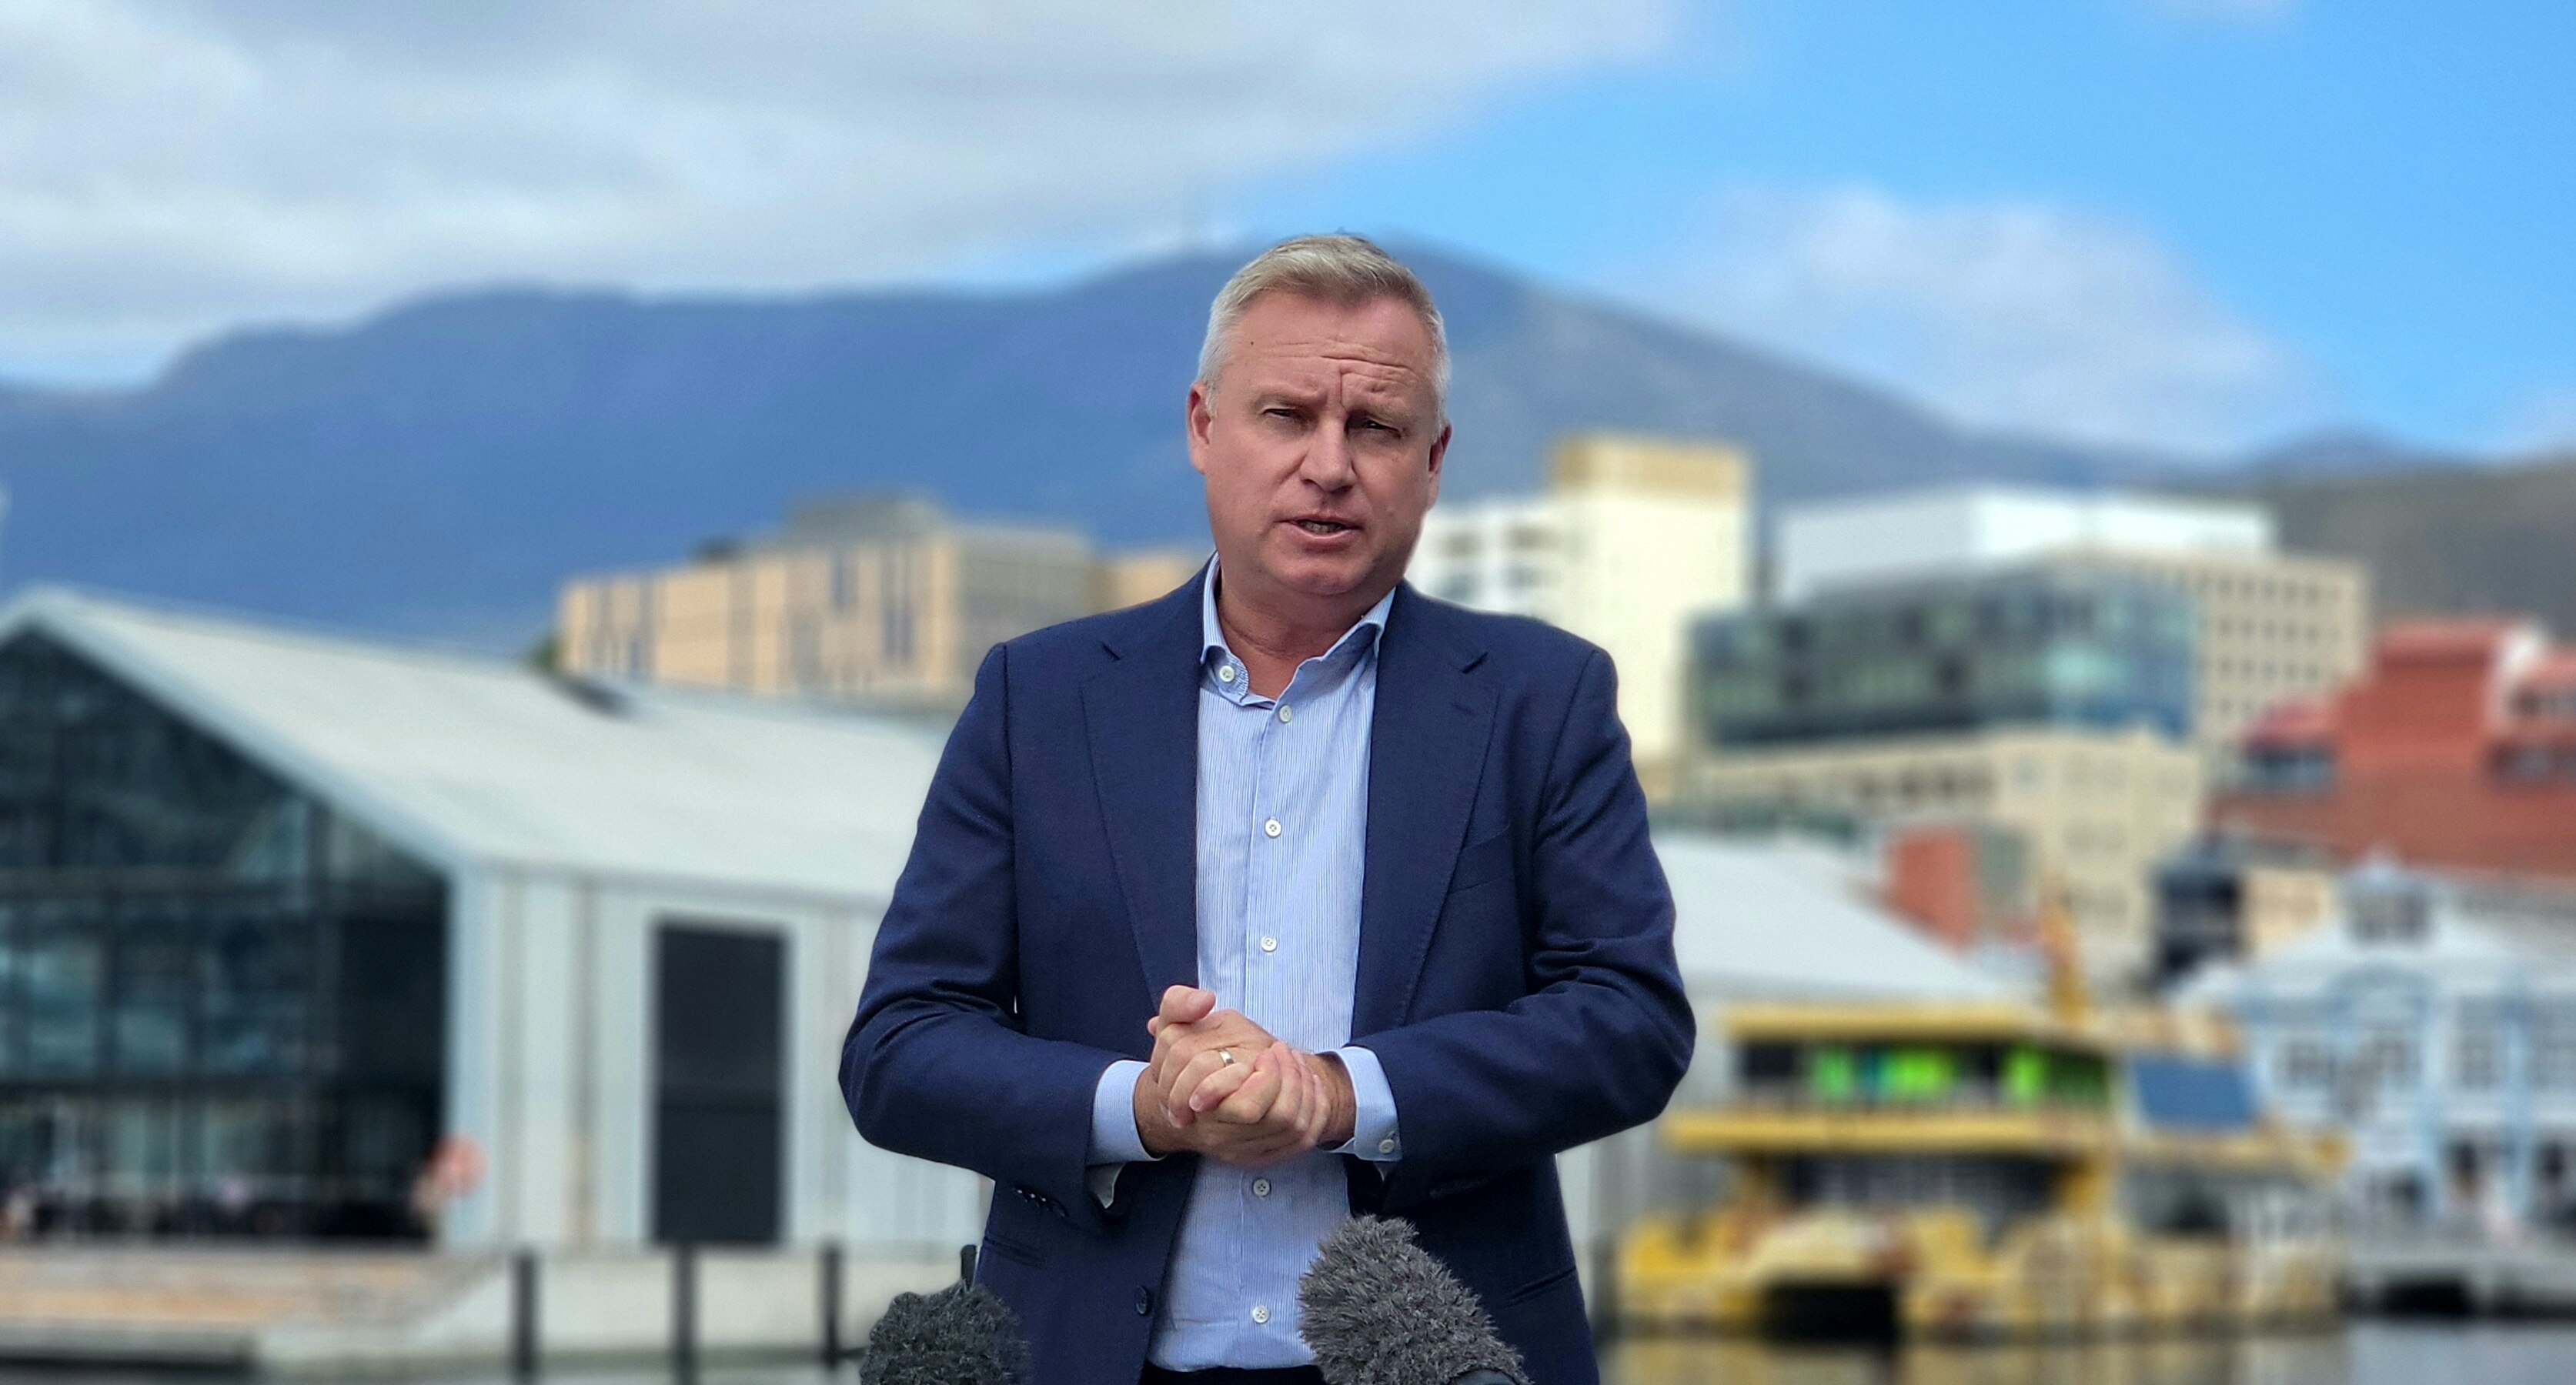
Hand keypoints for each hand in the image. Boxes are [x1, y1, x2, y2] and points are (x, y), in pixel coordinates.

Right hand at [1133, 987, 1356, 1166]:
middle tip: (1284, 1051)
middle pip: (1279, 1118)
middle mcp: (1220, 1137)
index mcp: (1200, 1108)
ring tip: (1294, 1060)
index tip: (1267, 1052)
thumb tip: (1205, 1000)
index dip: (1269, 1077)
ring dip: (1304, 1088)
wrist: (1182, 1102)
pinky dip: (1314, 1107)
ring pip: (1294, 1127)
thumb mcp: (1171, 1025)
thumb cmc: (1181, 1062)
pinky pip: (1302, 1138)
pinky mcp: (1260, 1157)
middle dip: (1292, 1078)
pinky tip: (1308, 1083)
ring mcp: (1241, 1150)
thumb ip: (1179, 1005)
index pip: (1248, 1108)